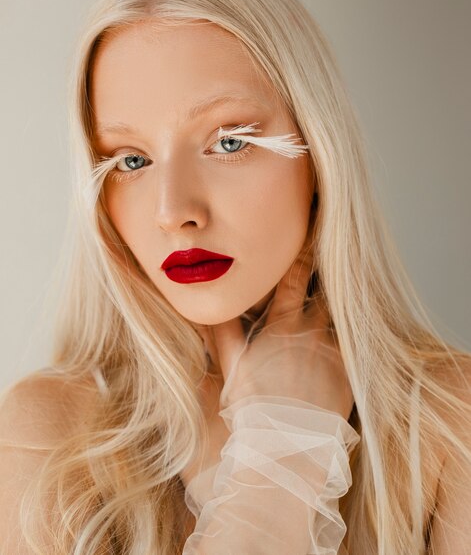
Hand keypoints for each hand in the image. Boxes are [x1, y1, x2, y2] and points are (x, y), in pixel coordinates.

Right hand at [179, 234, 353, 488]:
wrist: (286, 444)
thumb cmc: (254, 406)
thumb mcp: (232, 366)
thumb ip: (222, 331)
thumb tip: (206, 305)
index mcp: (283, 325)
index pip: (294, 278)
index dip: (301, 253)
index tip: (309, 231)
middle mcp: (313, 331)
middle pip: (325, 290)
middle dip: (329, 270)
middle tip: (335, 247)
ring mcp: (335, 351)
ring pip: (342, 315)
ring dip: (341, 301)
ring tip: (350, 282)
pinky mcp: (350, 372)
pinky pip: (355, 343)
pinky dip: (352, 332)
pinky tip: (355, 326)